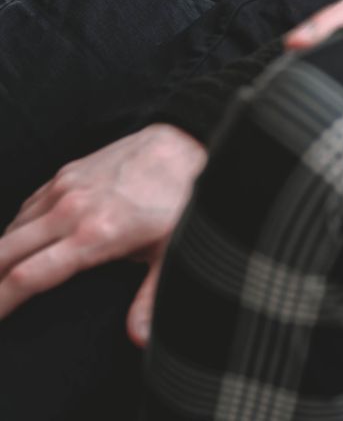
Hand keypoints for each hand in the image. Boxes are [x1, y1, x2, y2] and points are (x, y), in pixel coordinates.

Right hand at [0, 124, 205, 345]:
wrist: (184, 143)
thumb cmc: (181, 199)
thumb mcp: (172, 253)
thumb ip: (152, 298)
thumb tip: (140, 337)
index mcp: (94, 235)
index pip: (28, 277)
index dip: (0, 303)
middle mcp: (71, 211)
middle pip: (6, 252)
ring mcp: (65, 189)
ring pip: (13, 229)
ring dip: (0, 255)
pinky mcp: (66, 173)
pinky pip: (27, 206)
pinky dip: (16, 228)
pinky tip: (18, 243)